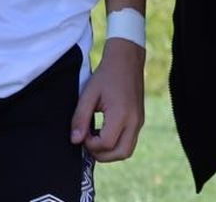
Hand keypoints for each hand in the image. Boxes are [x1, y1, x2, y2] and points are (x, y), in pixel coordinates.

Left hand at [69, 38, 144, 161]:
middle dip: (101, 155)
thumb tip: (75, 140)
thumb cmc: (106, 74)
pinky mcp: (140, 120)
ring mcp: (139, 121)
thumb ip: (80, 118)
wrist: (126, 59)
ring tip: (95, 138)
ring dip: (110, 152)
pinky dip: (117, 144)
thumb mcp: (88, 94)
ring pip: (127, 150)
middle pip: (120, 153)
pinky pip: (130, 141)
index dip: (90, 144)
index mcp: (121, 114)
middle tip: (87, 143)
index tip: (82, 133)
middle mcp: (134, 121)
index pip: (106, 144)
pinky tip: (104, 132)